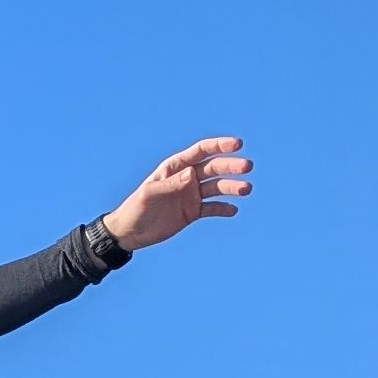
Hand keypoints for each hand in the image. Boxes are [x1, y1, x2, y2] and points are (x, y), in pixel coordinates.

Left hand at [104, 136, 252, 252]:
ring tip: (246, 189)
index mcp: (176, 167)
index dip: (219, 145)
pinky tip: (233, 210)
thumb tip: (192, 174)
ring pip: (217, 187)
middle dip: (231, 166)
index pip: (201, 151)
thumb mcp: (150, 195)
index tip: (237, 144)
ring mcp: (191, 195)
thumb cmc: (136, 208)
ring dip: (232, 187)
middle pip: (214, 168)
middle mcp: (187, 178)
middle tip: (247, 167)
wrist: (129, 233)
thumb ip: (170, 184)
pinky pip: (212, 208)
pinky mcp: (193, 212)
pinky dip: (223, 208)